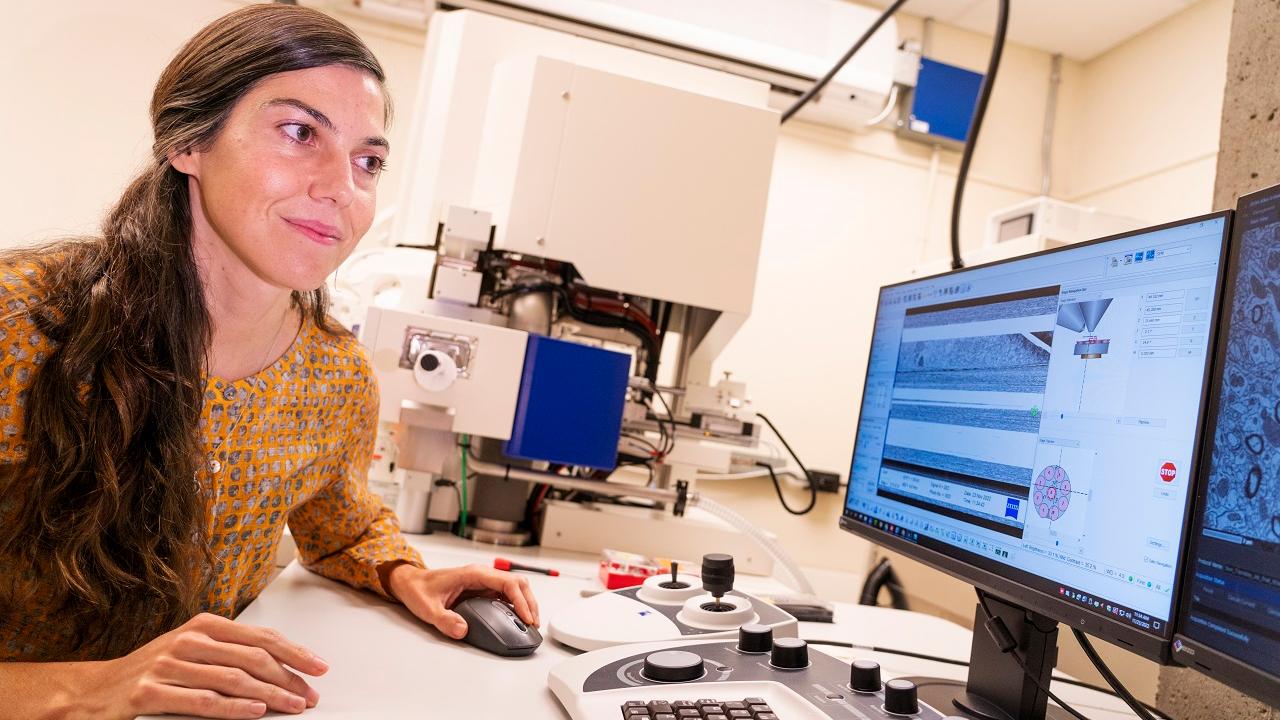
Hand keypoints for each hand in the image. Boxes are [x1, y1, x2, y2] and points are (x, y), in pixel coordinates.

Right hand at [81, 612, 327, 718]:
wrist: (94, 690)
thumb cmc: (151, 671)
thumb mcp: (192, 651)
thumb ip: (230, 653)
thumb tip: (281, 666)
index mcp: (204, 626)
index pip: (261, 637)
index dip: (295, 652)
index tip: (319, 667)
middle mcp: (188, 641)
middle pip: (253, 659)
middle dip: (289, 679)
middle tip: (310, 695)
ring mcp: (168, 665)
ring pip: (234, 680)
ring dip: (271, 695)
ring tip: (293, 707)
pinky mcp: (150, 692)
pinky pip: (203, 702)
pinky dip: (234, 708)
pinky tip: (255, 711)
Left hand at [386, 563, 540, 639]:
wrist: (410, 583)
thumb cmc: (418, 589)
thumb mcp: (428, 608)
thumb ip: (445, 620)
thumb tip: (462, 630)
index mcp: (473, 574)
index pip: (507, 582)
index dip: (521, 600)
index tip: (526, 617)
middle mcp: (482, 575)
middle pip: (517, 583)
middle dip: (529, 602)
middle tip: (533, 623)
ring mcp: (483, 582)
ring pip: (514, 587)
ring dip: (525, 603)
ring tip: (530, 622)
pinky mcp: (482, 589)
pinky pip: (505, 594)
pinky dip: (516, 605)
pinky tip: (517, 618)